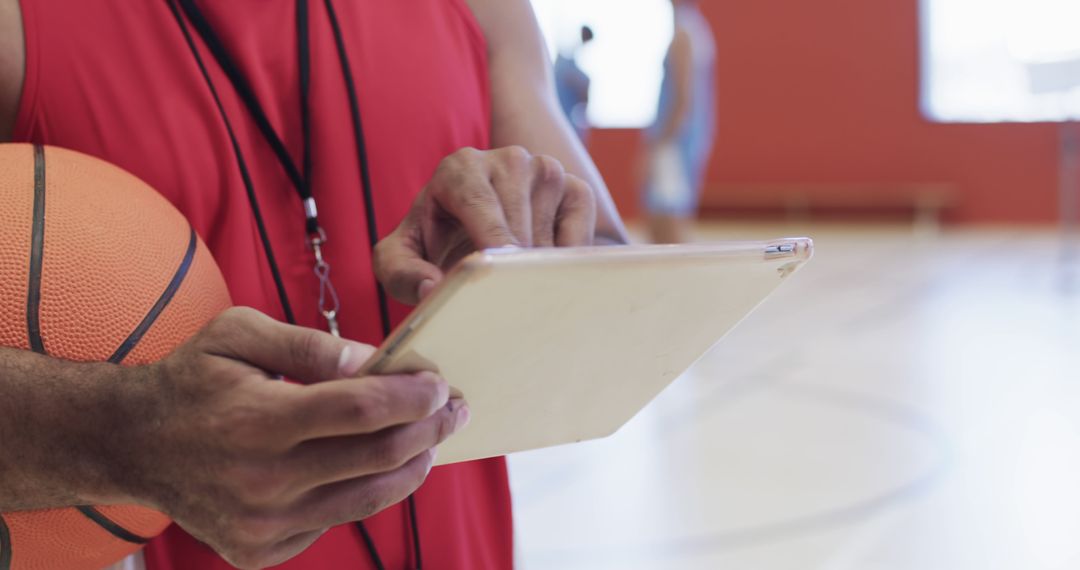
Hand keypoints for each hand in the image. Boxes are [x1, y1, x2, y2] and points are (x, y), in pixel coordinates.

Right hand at [119, 307, 467, 568]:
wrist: (133, 444)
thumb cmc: (193, 380)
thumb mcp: (238, 335)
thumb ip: (308, 343)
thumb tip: (372, 362)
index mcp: (256, 420)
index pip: (359, 410)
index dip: (411, 396)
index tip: (440, 384)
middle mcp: (261, 481)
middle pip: (376, 459)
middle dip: (429, 431)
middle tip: (454, 410)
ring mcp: (261, 524)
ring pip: (367, 499)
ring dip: (412, 467)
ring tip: (431, 441)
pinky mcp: (260, 550)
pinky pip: (334, 521)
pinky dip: (364, 492)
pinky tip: (373, 466)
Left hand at [374, 146, 597, 303]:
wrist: (466, 235)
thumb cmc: (433, 246)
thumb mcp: (397, 262)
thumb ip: (402, 275)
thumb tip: (432, 289)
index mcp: (460, 168)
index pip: (481, 203)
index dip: (490, 244)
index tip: (497, 277)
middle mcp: (507, 160)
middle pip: (518, 221)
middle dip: (509, 266)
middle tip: (502, 299)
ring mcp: (546, 171)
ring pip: (548, 229)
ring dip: (534, 265)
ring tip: (514, 282)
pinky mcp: (575, 190)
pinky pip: (580, 231)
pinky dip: (566, 258)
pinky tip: (544, 270)